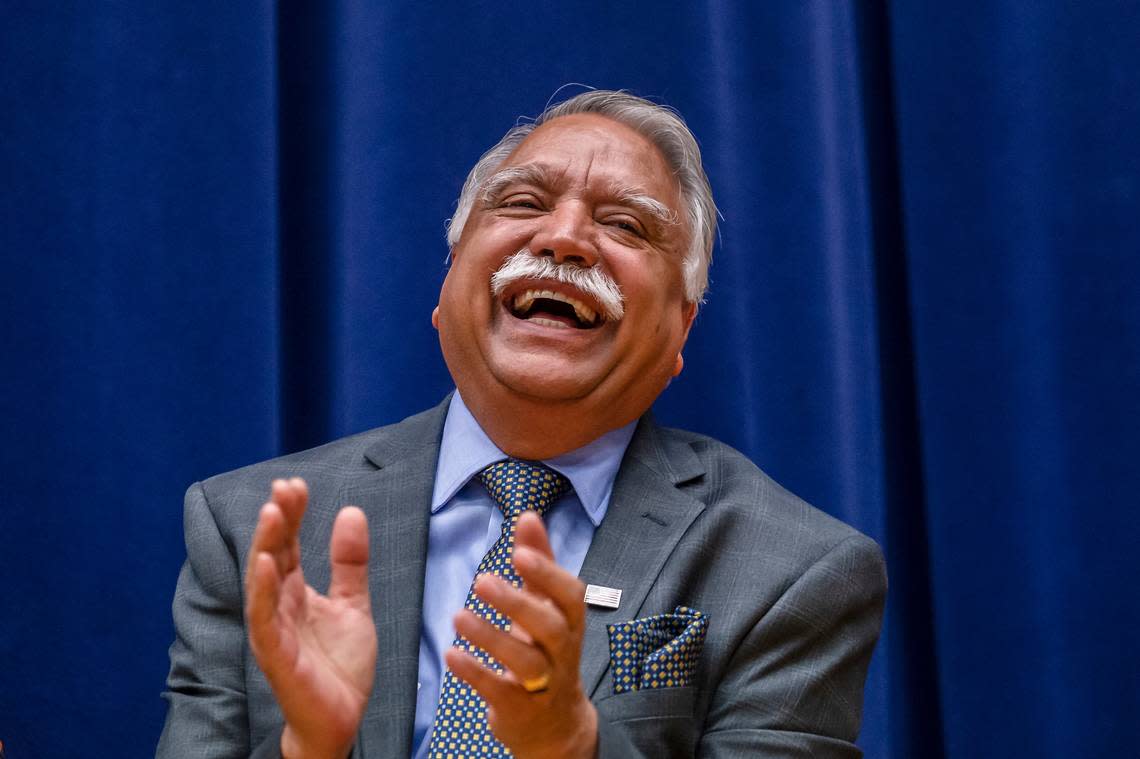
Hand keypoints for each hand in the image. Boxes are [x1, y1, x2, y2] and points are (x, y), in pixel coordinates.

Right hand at [244, 478, 377, 758]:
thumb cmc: (340, 665)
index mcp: (295, 592)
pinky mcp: (277, 654)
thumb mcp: (354, 603)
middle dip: (277, 520)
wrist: (342, 718)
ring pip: (263, 581)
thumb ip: (350, 563)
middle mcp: (279, 606)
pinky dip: (263, 590)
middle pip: (273, 554)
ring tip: (272, 512)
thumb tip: (351, 511)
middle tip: (284, 487)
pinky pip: (265, 619)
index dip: (292, 514)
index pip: (289, 545)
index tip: (296, 484)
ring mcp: (274, 629)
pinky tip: (267, 563)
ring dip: (266, 545)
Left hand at [445, 511, 597, 758]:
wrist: (554, 723)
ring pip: (526, 662)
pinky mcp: (520, 709)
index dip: (548, 574)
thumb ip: (539, 562)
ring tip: (458, 617)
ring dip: (492, 638)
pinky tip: (452, 655)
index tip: (519, 552)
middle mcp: (562, 652)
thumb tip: (529, 515)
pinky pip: (500, 691)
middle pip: (550, 628)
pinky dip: (476, 674)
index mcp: (569, 621)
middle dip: (518, 603)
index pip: (570, 595)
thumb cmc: (547, 650)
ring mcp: (543, 683)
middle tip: (482, 581)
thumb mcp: (547, 606)